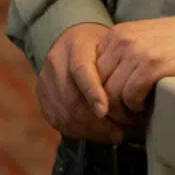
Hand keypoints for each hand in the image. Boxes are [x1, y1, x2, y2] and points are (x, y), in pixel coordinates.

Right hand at [37, 22, 138, 143]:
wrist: (73, 39)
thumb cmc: (98, 45)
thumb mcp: (110, 45)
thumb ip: (117, 66)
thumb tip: (133, 97)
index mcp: (75, 44)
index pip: (80, 70)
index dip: (92, 92)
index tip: (105, 111)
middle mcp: (56, 60)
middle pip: (71, 98)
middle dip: (95, 122)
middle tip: (118, 131)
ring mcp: (46, 78)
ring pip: (64, 114)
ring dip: (89, 131)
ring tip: (111, 134)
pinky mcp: (41, 94)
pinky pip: (57, 120)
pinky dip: (77, 132)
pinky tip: (95, 133)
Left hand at [95, 11, 174, 115]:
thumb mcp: (140, 40)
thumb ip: (120, 56)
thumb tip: (105, 87)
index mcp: (116, 34)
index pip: (90, 70)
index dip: (97, 92)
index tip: (107, 105)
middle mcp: (120, 40)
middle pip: (97, 84)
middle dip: (107, 105)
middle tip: (121, 115)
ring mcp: (135, 52)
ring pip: (110, 94)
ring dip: (121, 111)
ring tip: (133, 114)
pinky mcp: (151, 65)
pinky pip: (130, 96)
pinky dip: (136, 107)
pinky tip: (145, 105)